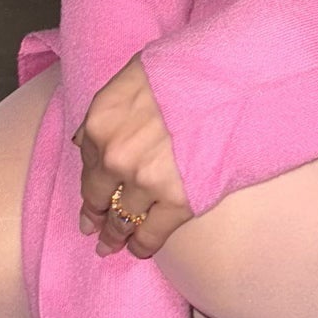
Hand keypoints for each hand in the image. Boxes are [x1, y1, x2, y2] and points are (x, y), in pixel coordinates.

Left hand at [75, 53, 193, 259]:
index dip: (90, 181)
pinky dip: (142, 245)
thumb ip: (109, 105)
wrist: (233, 80)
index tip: (90, 197)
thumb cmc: (187, 69)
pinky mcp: (177, 200)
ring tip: (113, 245)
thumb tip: (85, 137)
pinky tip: (139, 248)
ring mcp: (145, 181)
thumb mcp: (135, 74)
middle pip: (98, 196)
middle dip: (95, 215)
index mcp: (102, 120)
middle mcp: (115, 155)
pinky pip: (150, 234)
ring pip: (121, 219)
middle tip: (93, 230)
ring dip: (115, 234)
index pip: (86, 161)